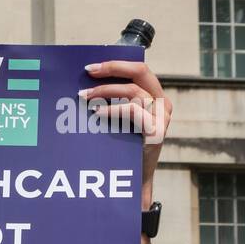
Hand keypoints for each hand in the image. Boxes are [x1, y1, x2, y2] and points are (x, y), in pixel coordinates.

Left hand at [80, 60, 172, 207]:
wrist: (135, 179)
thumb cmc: (124, 147)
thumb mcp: (119, 121)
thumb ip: (112, 102)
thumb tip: (83, 88)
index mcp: (156, 96)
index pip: (139, 70)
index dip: (115, 64)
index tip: (90, 66)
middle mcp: (162, 104)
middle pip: (140, 72)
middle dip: (112, 68)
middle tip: (87, 71)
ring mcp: (161, 117)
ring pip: (133, 91)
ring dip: (104, 91)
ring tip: (82, 97)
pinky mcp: (156, 133)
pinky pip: (133, 111)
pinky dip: (113, 109)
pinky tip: (96, 113)